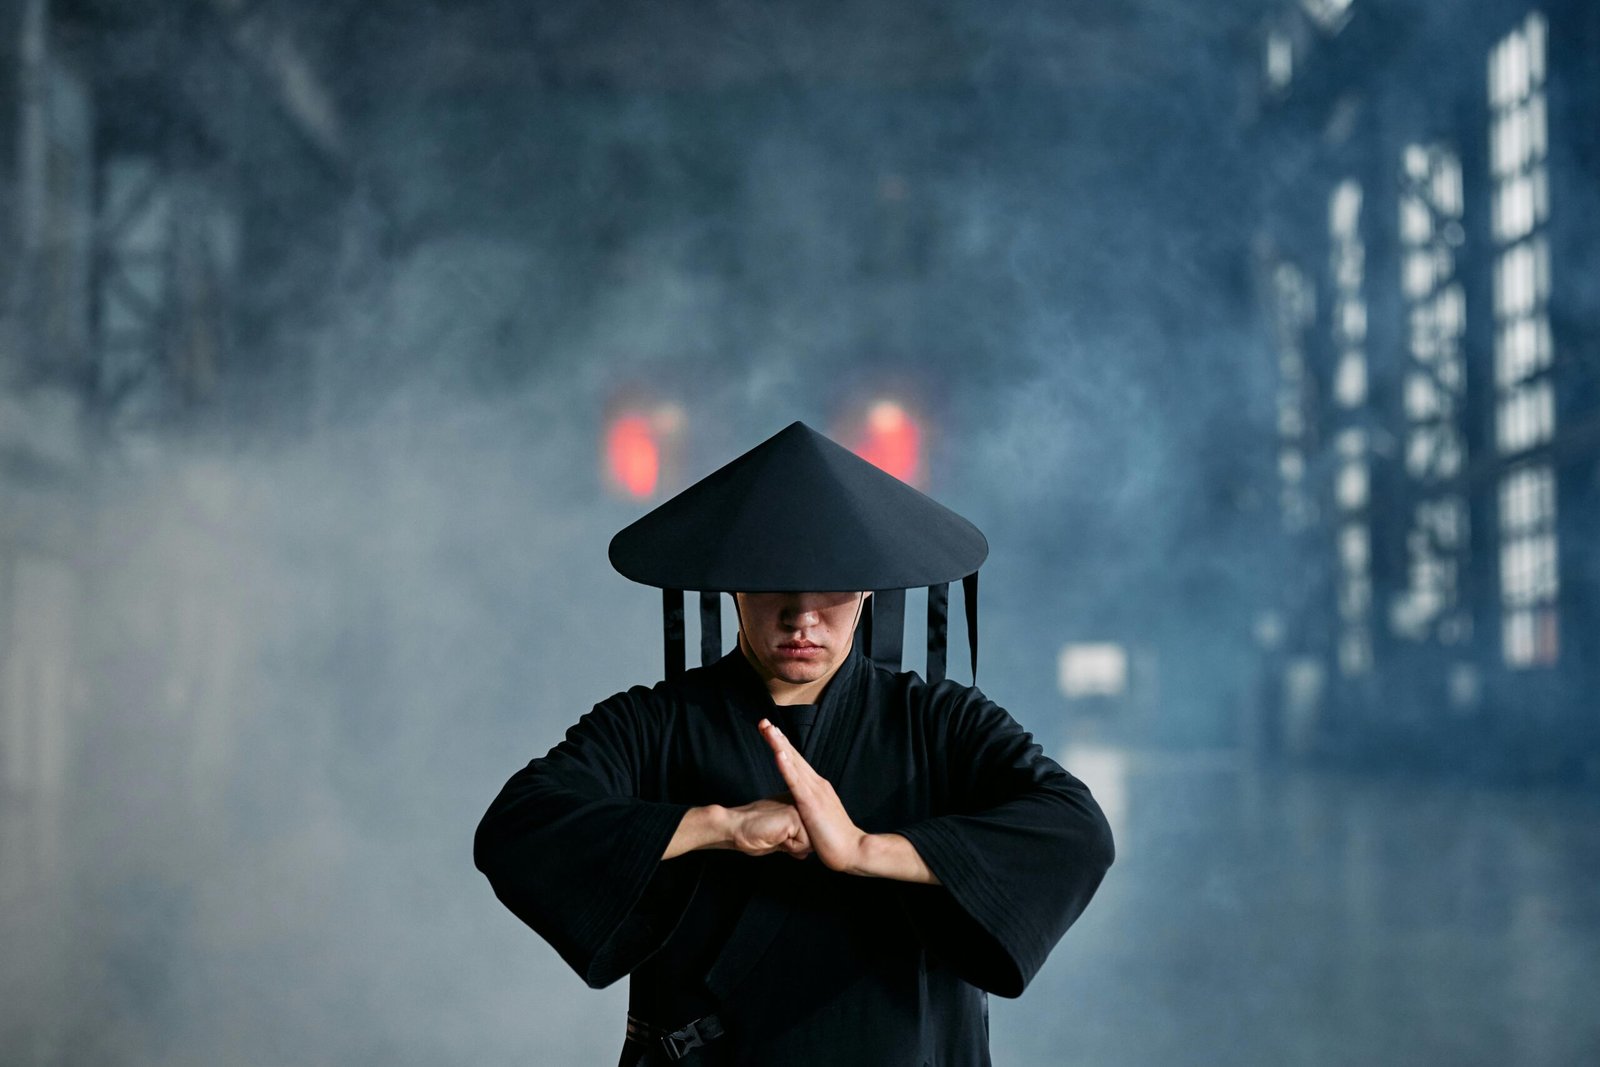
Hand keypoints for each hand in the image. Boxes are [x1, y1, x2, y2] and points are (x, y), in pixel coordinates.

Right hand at [722, 796, 812, 857]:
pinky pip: (804, 844)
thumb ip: (794, 843)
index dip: (796, 844)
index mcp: (797, 805)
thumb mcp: (779, 840)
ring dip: (793, 847)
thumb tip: (805, 854)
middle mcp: (801, 803)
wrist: (736, 828)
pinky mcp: (795, 817)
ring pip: (812, 843)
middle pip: (815, 839)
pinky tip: (776, 835)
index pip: (812, 834)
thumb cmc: (752, 834)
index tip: (778, 835)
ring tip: (776, 835)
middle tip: (776, 835)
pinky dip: (789, 847)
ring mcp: (799, 808)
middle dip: (797, 846)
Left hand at [759, 719, 868, 873]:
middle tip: (764, 722)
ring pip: (794, 763)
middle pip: (794, 756)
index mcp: (818, 788)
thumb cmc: (836, 839)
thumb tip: (800, 812)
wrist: (853, 850)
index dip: (784, 746)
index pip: (797, 762)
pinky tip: (778, 754)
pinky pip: (796, 782)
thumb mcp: (819, 820)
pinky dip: (786, 766)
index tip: (771, 732)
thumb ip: (809, 811)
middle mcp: (817, 784)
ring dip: (780, 745)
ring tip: (768, 730)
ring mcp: (815, 792)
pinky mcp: (811, 803)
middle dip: (778, 738)